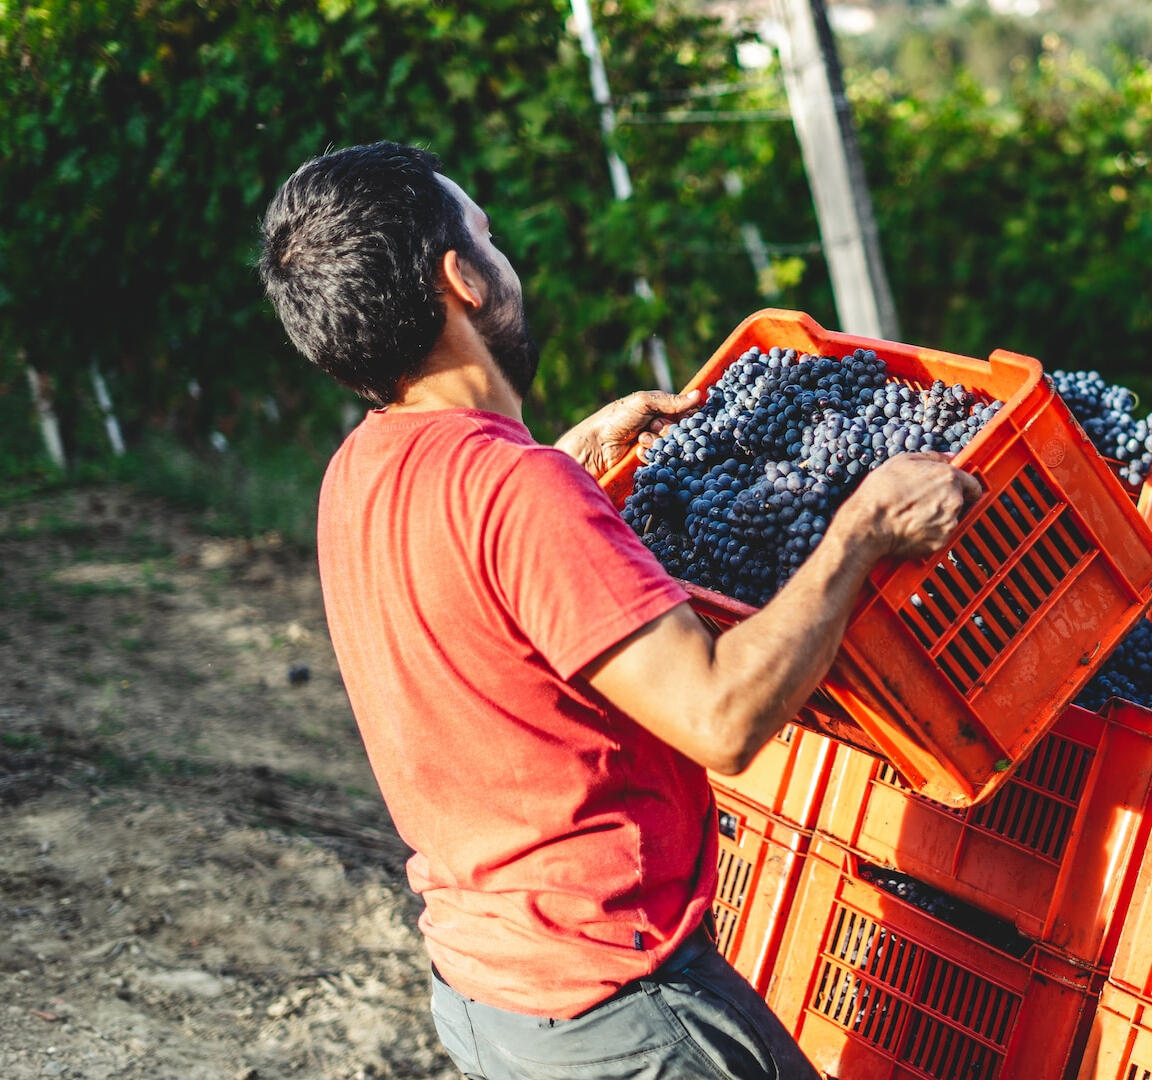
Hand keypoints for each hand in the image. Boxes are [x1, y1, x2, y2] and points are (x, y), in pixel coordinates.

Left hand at [555, 388, 701, 478]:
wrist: (595, 444)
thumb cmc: (616, 418)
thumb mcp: (643, 403)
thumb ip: (670, 400)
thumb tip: (698, 394)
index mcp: (658, 409)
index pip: (684, 412)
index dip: (687, 415)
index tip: (686, 417)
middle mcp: (658, 426)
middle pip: (680, 430)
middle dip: (668, 428)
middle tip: (653, 426)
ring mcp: (653, 444)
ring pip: (671, 446)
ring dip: (657, 441)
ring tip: (640, 438)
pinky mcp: (648, 461)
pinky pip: (661, 459)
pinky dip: (650, 454)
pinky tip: (637, 451)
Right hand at [838, 452, 983, 558]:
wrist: (869, 524)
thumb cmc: (882, 492)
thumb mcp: (903, 461)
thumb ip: (932, 457)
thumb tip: (949, 457)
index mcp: (949, 478)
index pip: (973, 485)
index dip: (964, 487)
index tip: (955, 489)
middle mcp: (954, 501)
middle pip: (962, 503)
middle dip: (947, 502)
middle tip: (923, 501)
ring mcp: (949, 523)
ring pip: (950, 520)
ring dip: (938, 517)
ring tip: (913, 514)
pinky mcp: (940, 542)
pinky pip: (940, 536)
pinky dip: (929, 533)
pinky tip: (911, 527)